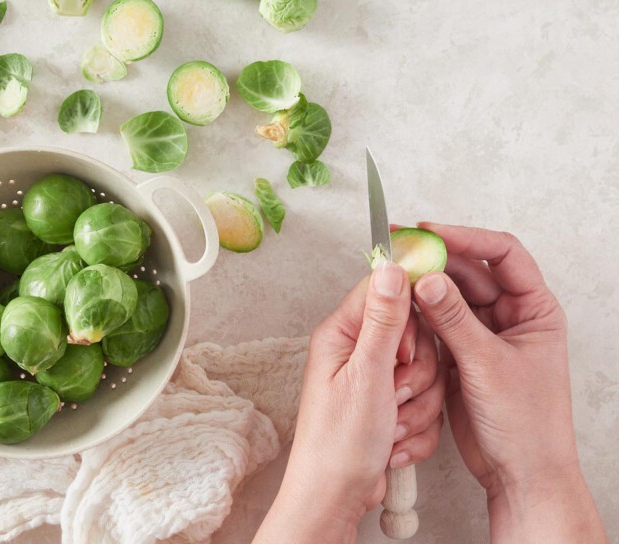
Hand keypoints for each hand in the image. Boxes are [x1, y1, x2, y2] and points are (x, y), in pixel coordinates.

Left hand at [254, 263, 445, 543]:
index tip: (404, 351)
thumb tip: (391, 269)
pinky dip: (418, 425)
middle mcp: (357, 351)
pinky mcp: (390, 403)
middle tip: (395, 392)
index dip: (406, 320)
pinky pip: (425, 400)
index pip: (385, 293)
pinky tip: (395, 439)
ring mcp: (375, 378)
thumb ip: (383, 321)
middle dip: (415, 372)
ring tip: (392, 421)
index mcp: (342, 334)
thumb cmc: (339, 441)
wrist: (337, 495)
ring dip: (418, 403)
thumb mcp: (367, 375)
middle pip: (413, 335)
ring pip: (425, 370)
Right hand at [413, 223, 607, 542]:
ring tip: (394, 278)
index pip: (503, 254)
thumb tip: (427, 280)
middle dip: (436, 260)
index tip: (430, 232)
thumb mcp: (488, 365)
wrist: (519, 474)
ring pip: (449, 296)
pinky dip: (419, 315)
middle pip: (470, 271)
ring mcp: (484, 334)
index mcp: (535, 309)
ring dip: (424, 287)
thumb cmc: (527, 425)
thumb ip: (454, 320)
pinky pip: (437, 322)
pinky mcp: (462, 353)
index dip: (467, 238)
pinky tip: (399, 308)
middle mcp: (510, 316)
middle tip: (400, 250)